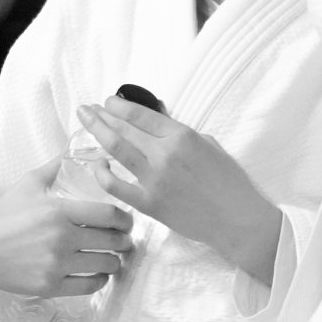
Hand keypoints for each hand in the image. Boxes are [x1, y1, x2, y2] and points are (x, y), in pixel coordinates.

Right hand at [0, 157, 133, 304]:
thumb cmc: (5, 214)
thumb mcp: (29, 183)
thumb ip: (57, 166)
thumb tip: (86, 152)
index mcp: (59, 211)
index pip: (109, 215)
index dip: (125, 218)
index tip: (127, 220)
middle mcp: (61, 239)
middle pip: (113, 241)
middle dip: (124, 240)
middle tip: (124, 239)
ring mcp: (57, 265)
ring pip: (106, 265)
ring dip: (115, 261)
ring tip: (113, 256)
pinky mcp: (51, 286)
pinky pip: (90, 286)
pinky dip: (100, 280)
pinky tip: (99, 273)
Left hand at [77, 98, 281, 282]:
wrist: (236, 219)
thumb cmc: (229, 181)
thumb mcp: (209, 146)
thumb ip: (181, 135)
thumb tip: (158, 123)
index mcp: (182, 136)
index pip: (142, 115)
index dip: (121, 106)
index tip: (107, 102)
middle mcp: (165, 153)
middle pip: (125, 129)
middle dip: (102, 116)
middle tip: (86, 108)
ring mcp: (155, 179)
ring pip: (117, 149)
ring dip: (97, 133)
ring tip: (85, 123)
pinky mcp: (149, 203)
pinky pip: (116, 186)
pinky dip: (102, 174)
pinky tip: (97, 165)